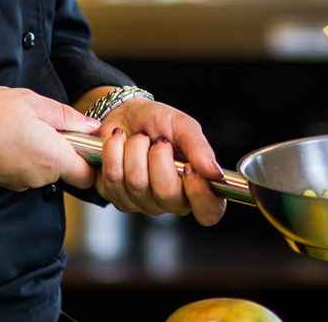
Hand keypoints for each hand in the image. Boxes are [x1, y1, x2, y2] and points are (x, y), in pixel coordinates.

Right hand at [0, 87, 99, 191]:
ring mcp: (21, 183)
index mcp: (52, 158)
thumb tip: (91, 127)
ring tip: (26, 126)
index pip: (90, 175)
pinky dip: (27, 156)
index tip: (87, 138)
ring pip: (47, 170)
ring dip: (46, 151)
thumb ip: (67, 116)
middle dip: (67, 150)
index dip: (93, 158)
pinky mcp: (5, 183)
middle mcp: (39, 177)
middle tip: (52, 124)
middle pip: (69, 171)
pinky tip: (11, 136)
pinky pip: (28, 171)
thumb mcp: (32, 102)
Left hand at [93, 99, 226, 225]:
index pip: (209, 212)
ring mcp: (143, 203)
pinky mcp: (118, 198)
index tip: (189, 168)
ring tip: (139, 139)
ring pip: (137, 185)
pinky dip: (114, 152)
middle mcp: (172, 200)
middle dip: (159, 158)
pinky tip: (121, 144)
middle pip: (167, 196)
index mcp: (197, 185)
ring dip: (135, 150)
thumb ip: (199, 148)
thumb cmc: (159, 122)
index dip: (199, 194)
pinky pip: (113, 180)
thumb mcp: (183, 126)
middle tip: (159, 141)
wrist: (125, 114)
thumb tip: (214, 173)